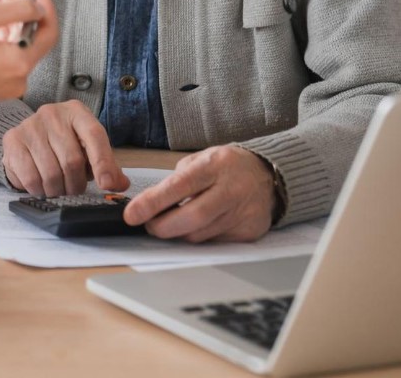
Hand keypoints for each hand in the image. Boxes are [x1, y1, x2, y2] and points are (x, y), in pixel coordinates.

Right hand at [0, 0, 58, 103]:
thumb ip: (16, 9)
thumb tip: (39, 8)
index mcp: (17, 63)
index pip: (48, 34)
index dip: (46, 9)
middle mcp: (16, 81)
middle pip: (29, 38)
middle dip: (19, 9)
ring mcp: (4, 88)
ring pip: (16, 47)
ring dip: (7, 21)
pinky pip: (5, 58)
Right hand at [1, 100, 127, 196]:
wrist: (30, 137)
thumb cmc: (65, 144)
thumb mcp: (88, 150)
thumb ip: (107, 166)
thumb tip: (119, 184)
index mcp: (77, 112)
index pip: (94, 135)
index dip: (103, 163)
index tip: (107, 185)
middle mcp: (52, 113)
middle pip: (72, 160)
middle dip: (76, 185)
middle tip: (75, 190)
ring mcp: (30, 125)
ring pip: (51, 173)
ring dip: (57, 190)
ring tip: (58, 188)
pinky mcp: (12, 140)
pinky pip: (30, 177)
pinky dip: (39, 190)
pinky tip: (41, 186)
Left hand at [123, 145, 275, 242]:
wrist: (269, 175)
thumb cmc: (226, 166)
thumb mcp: (200, 159)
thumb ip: (177, 179)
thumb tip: (150, 204)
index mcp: (213, 166)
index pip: (178, 187)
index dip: (152, 203)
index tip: (131, 215)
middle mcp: (230, 190)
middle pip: (191, 217)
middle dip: (162, 227)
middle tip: (148, 226)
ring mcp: (242, 213)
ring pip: (200, 235)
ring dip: (179, 233)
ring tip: (172, 223)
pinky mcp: (249, 232)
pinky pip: (214, 242)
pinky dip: (199, 236)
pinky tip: (197, 225)